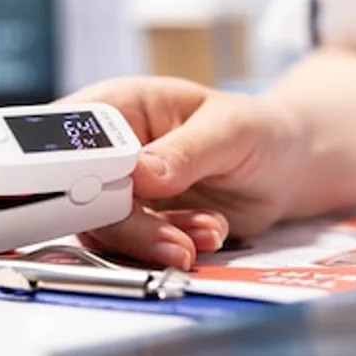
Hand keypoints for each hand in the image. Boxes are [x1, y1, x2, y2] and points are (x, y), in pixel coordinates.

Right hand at [57, 77, 305, 269]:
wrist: (283, 167)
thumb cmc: (254, 129)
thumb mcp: (229, 130)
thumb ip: (184, 151)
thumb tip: (140, 173)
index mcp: (119, 107)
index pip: (71, 137)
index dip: (76, 168)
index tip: (108, 193)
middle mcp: (111, 149)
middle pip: (81, 193)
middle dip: (126, 222)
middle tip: (172, 238)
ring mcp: (122, 191)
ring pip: (106, 230)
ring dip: (154, 241)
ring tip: (207, 231)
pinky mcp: (139, 225)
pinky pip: (135, 248)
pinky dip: (171, 248)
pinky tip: (210, 233)